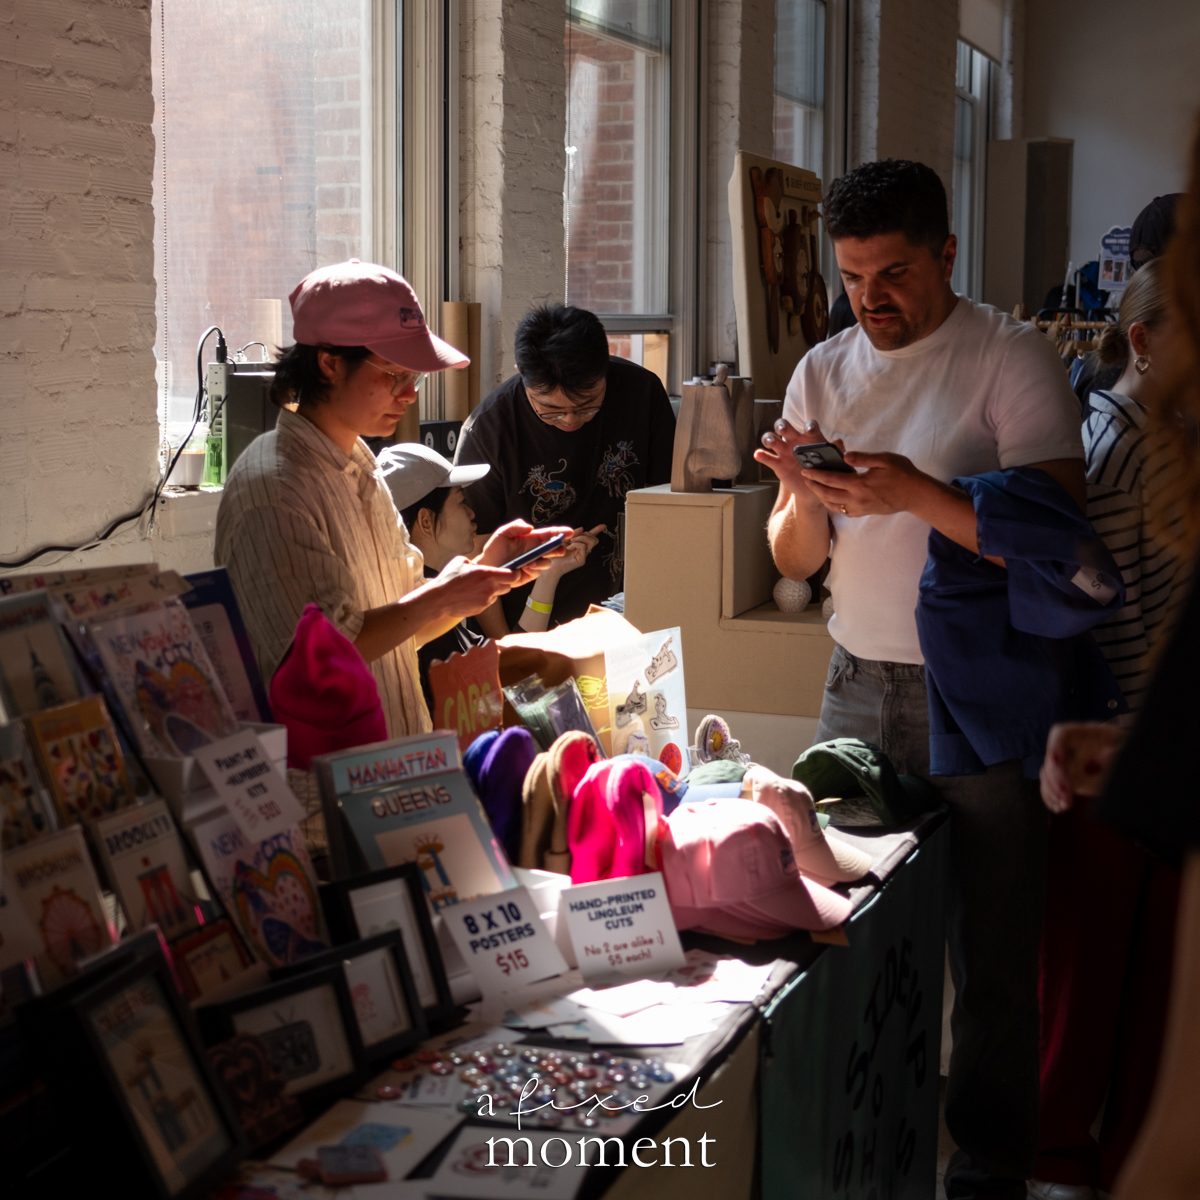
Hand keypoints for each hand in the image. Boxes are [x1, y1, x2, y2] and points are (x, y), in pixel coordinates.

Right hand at [425, 561, 519, 623]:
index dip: (514, 574)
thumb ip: (475, 562)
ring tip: (478, 588)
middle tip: (492, 579)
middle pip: (508, 587)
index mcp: (487, 574)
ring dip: (493, 591)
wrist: (438, 599)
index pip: (512, 576)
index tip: (512, 572)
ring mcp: (486, 600)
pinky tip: (472, 596)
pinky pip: (488, 603)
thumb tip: (479, 566)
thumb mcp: (461, 561)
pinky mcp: (481, 609)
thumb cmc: (448, 579)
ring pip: (497, 595)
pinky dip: (484, 599)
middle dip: (503, 583)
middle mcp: (490, 588)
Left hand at [476, 519, 574, 585]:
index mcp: (531, 538)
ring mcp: (534, 563)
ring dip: (542, 561)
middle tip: (559, 549)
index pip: (549, 534)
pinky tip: (525, 567)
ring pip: (547, 562)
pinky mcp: (530, 574)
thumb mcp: (503, 533)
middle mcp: (535, 550)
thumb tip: (531, 528)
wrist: (487, 566)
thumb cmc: (495, 548)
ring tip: (530, 562)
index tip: (569, 532)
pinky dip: (534, 569)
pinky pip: (537, 572)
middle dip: (559, 548)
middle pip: (553, 549)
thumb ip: (516, 526)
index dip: (560, 532)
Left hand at [543, 524, 604, 579]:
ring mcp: (583, 555)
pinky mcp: (581, 560)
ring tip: (571, 542)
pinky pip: (583, 547)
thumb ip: (573, 534)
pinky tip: (568, 547)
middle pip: (593, 538)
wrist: (548, 564)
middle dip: (584, 534)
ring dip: (581, 538)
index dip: (597, 530)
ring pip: (591, 541)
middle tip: (573, 538)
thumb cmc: (553, 551)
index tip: (603, 525)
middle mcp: (583, 550)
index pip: (591, 536)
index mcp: (579, 544)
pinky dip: (576, 544)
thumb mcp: (563, 538)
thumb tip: (582, 528)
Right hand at [754, 418, 842, 498]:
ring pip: (771, 439)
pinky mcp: (777, 464)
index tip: (809, 430)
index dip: (808, 425)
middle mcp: (794, 441)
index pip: (809, 426)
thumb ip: (836, 452)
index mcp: (810, 438)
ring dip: (769, 438)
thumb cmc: (824, 471)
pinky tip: (758, 454)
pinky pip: (767, 458)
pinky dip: (761, 455)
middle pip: (784, 427)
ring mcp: (783, 452)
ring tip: (771, 443)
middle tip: (782, 430)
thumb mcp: (832, 463)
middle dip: (782, 425)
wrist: (813, 490)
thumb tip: (838, 442)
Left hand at [799, 450, 928, 516]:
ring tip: (815, 488)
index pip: (831, 479)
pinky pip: (843, 511)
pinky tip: (831, 498)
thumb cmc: (902, 474)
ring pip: (833, 506)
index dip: (816, 475)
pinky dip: (834, 505)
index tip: (805, 470)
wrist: (915, 494)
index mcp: (859, 484)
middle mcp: (856, 498)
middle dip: (814, 486)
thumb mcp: (884, 459)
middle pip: (827, 494)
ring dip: (821, 497)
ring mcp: (860, 508)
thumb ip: (863, 457)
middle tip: (805, 479)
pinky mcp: (864, 512)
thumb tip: (844, 455)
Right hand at [1039, 722, 1126, 812]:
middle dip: (1055, 780)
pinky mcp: (1069, 779)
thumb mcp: (1129, 749)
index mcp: (1085, 734)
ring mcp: (1068, 763)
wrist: (1133, 761)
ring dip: (1051, 791)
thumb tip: (1108, 754)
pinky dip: (1051, 798)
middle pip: (1051, 758)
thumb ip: (1119, 751)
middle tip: (1066, 798)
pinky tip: (1059, 808)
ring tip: (1064, 806)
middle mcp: (1072, 747)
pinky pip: (1051, 786)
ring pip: (1047, 774)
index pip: (1061, 734)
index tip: (1057, 765)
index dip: (1054, 748)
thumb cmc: (1130, 750)